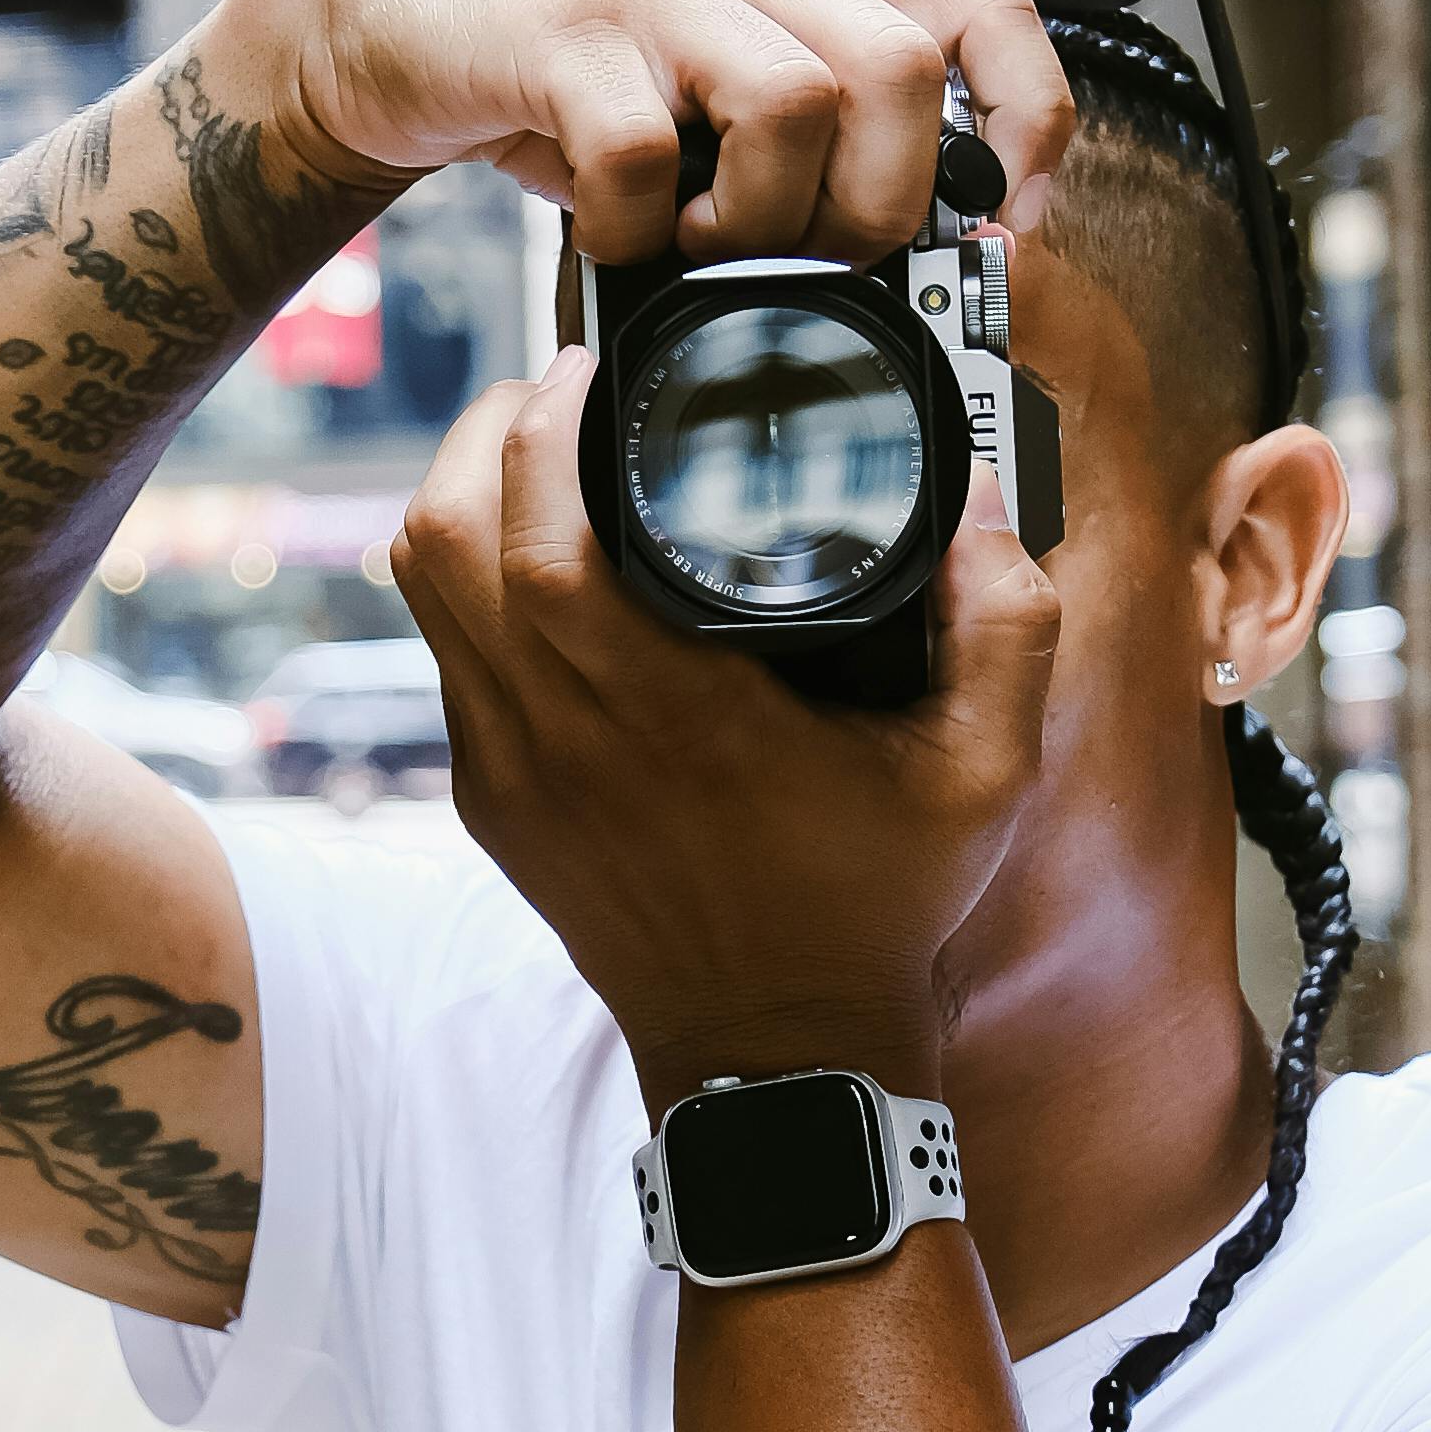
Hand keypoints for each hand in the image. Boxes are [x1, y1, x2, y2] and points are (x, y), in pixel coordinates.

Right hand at [228, 0, 1070, 271]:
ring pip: (795, 104)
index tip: (1004, 222)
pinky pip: (644, 152)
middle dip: (873, 204)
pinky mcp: (564, 40)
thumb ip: (812, 141)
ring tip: (700, 242)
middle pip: (898, 72)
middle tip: (807, 257)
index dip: (1027, 119)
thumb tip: (923, 259)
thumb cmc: (573, 79)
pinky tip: (612, 234)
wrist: (393, 23)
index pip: (986, 8)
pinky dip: (638, 227)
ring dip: (759, 217)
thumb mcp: (712, 92)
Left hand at [397, 354, 1063, 1103]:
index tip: (581, 370)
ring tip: (525, 445)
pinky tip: (525, 551)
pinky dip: (464, 584)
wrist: (781, 1061)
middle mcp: (565, 740)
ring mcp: (511, 776)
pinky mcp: (491, 804)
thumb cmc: (875, 915)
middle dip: (479, 434)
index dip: (536, 434)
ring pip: (421, 593)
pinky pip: (443, 657)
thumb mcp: (986, 778)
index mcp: (671, 717)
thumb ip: (1009, 630)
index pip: (538, 543)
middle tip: (548, 386)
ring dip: (455, 497)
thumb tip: (989, 513)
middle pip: (444, 542)